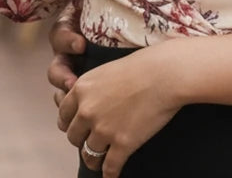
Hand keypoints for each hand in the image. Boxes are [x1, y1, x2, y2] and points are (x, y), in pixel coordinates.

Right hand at [48, 5, 86, 105]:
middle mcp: (69, 47)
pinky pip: (75, 95)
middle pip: (56, 66)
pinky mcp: (88, 78)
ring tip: (75, 102)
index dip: (68, 40)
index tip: (82, 45)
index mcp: (71, 24)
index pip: (61, 34)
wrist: (124, 5)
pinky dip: (76, 104)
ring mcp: (76, 65)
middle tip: (72, 84)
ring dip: (66, 95)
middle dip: (62, 76)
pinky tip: (83, 111)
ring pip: (62, 85)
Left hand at [57, 44, 181, 176]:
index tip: (78, 128)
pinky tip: (113, 175)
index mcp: (81, 89)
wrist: (168, 73)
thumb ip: (93, 88)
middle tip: (94, 139)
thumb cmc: (144, 65)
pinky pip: (109, 168)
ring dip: (95, 159)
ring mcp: (104, 129)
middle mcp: (87, 111)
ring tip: (101, 160)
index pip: (63, 115)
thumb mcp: (108, 69)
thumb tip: (87, 102)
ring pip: (89, 156)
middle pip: (73, 137)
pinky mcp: (122, 144)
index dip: (71, 123)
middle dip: (83, 139)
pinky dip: (110, 174)